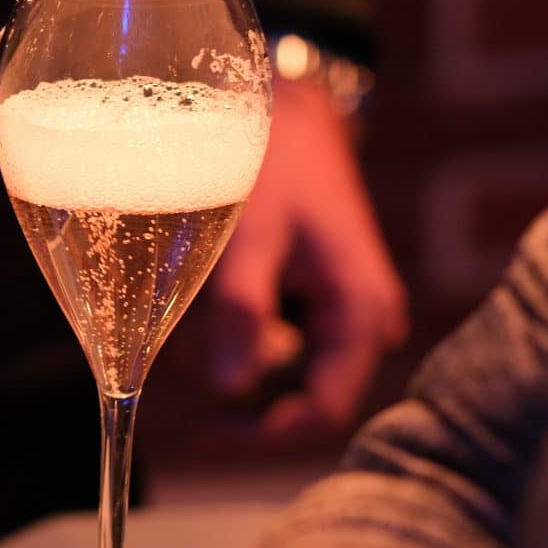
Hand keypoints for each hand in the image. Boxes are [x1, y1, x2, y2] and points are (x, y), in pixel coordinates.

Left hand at [164, 76, 408, 448]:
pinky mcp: (314, 301)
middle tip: (185, 382)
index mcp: (361, 312)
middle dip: (242, 398)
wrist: (291, 109)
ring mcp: (340, 313)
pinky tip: (209, 303)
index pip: (323, 411)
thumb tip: (226, 390)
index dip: (266, 437)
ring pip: (282, 372)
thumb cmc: (274, 162)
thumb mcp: (251, 234)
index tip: (206, 437)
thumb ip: (240, 310)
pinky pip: (274, 341)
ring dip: (234, 362)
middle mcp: (362, 322)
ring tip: (194, 322)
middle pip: (302, 398)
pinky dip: (236, 335)